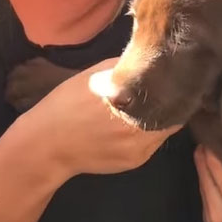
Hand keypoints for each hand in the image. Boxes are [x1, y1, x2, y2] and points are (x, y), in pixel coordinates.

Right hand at [25, 59, 179, 179]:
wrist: (47, 143)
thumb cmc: (67, 103)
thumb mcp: (97, 74)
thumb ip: (126, 67)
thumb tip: (150, 59)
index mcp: (131, 102)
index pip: (172, 93)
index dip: (173, 85)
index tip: (172, 78)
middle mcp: (140, 128)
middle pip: (174, 113)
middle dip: (171, 103)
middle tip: (167, 92)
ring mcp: (139, 149)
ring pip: (165, 131)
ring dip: (162, 120)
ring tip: (152, 108)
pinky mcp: (135, 162)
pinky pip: (153, 145)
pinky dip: (150, 134)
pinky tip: (138, 125)